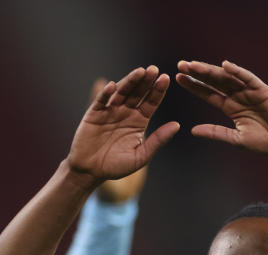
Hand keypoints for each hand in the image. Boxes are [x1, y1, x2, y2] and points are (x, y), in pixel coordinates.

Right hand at [67, 66, 178, 180]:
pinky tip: (113, 87)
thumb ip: (157, 140)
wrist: (90, 172)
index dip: (158, 91)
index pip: (151, 102)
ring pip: (121, 92)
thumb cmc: (116, 166)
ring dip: (130, 82)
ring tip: (139, 72)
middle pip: (137, 93)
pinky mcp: (94, 113)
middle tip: (154, 69)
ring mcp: (110, 111)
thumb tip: (177, 125)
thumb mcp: (140, 156)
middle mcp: (126, 112)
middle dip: (146, 82)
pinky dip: (105, 93)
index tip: (165, 79)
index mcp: (139, 121)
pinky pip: (101, 101)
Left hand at [176, 60, 267, 154]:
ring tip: (193, 65)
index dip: (194, 86)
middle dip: (197, 74)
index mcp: (232, 107)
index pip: (209, 94)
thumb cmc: (267, 142)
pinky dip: (237, 71)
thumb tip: (192, 130)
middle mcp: (239, 96)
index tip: (178, 79)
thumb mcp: (236, 139)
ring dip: (210, 70)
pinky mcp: (262, 90)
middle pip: (214, 82)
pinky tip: (224, 66)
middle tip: (180, 65)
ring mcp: (250, 91)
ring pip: (227, 77)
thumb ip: (215, 132)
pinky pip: (248, 78)